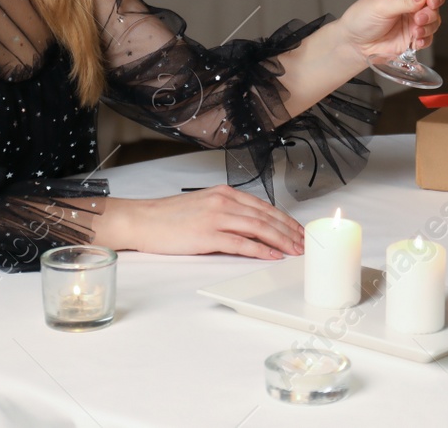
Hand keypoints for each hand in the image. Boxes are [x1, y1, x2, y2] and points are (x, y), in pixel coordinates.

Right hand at [109, 186, 305, 258]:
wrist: (142, 220)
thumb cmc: (169, 217)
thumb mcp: (203, 205)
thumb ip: (226, 212)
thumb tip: (249, 226)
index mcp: (225, 193)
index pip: (263, 206)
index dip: (285, 219)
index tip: (298, 230)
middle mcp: (224, 201)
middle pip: (266, 216)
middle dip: (289, 230)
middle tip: (305, 242)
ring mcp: (216, 217)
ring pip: (259, 228)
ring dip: (281, 240)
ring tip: (295, 250)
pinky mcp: (208, 235)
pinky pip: (242, 243)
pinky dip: (261, 249)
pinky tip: (273, 255)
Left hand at [338, 0, 443, 63]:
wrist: (355, 43)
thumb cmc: (361, 18)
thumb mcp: (381, 6)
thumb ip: (404, 1)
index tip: (431, 1)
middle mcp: (412, 0)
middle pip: (434, 2)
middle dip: (431, 12)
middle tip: (419, 19)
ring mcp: (414, 18)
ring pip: (434, 19)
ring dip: (428, 26)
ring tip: (415, 32)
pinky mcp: (415, 34)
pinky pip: (429, 36)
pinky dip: (426, 39)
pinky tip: (417, 41)